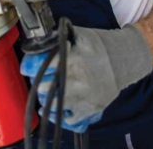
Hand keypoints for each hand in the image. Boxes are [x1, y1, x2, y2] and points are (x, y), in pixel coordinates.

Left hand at [19, 25, 152, 132]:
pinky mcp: (90, 108)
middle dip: (39, 83)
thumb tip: (43, 35)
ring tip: (47, 94)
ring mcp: (84, 96)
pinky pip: (68, 118)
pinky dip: (60, 115)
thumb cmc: (102, 45)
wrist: (126, 60)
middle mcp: (77, 79)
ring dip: (46, 99)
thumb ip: (61, 35)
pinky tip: (56, 108)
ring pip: (53, 104)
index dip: (30, 66)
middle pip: (44, 87)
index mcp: (72, 59)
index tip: (27, 68)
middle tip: (39, 80)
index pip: (41, 66)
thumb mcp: (81, 34)